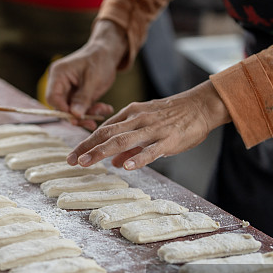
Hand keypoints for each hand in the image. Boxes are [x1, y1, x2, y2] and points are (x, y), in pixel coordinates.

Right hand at [46, 19, 126, 129]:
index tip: (77, 117)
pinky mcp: (76, 95)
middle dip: (77, 115)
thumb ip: (83, 98)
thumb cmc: (99, 60)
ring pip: (72, 110)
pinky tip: (105, 108)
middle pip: (61, 106)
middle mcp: (59, 83)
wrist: (107, 53)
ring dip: (87, 114)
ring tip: (103, 111)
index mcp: (58, 74)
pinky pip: (81, 108)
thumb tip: (74, 115)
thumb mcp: (93, 80)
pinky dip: (92, 110)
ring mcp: (68, 90)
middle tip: (92, 123)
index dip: (62, 109)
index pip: (52, 97)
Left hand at [67, 81, 231, 169]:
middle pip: (106, 134)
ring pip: (123, 140)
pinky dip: (137, 158)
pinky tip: (126, 167)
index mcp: (130, 114)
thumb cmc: (172, 117)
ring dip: (102, 152)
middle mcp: (137, 120)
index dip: (86, 142)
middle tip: (71, 160)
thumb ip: (130, 144)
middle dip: (87, 147)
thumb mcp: (146, 125)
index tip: (73, 155)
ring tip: (87, 163)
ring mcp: (153, 129)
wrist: (201, 105)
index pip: (103, 129)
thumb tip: (115, 163)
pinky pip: (151, 150)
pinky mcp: (169, 139)